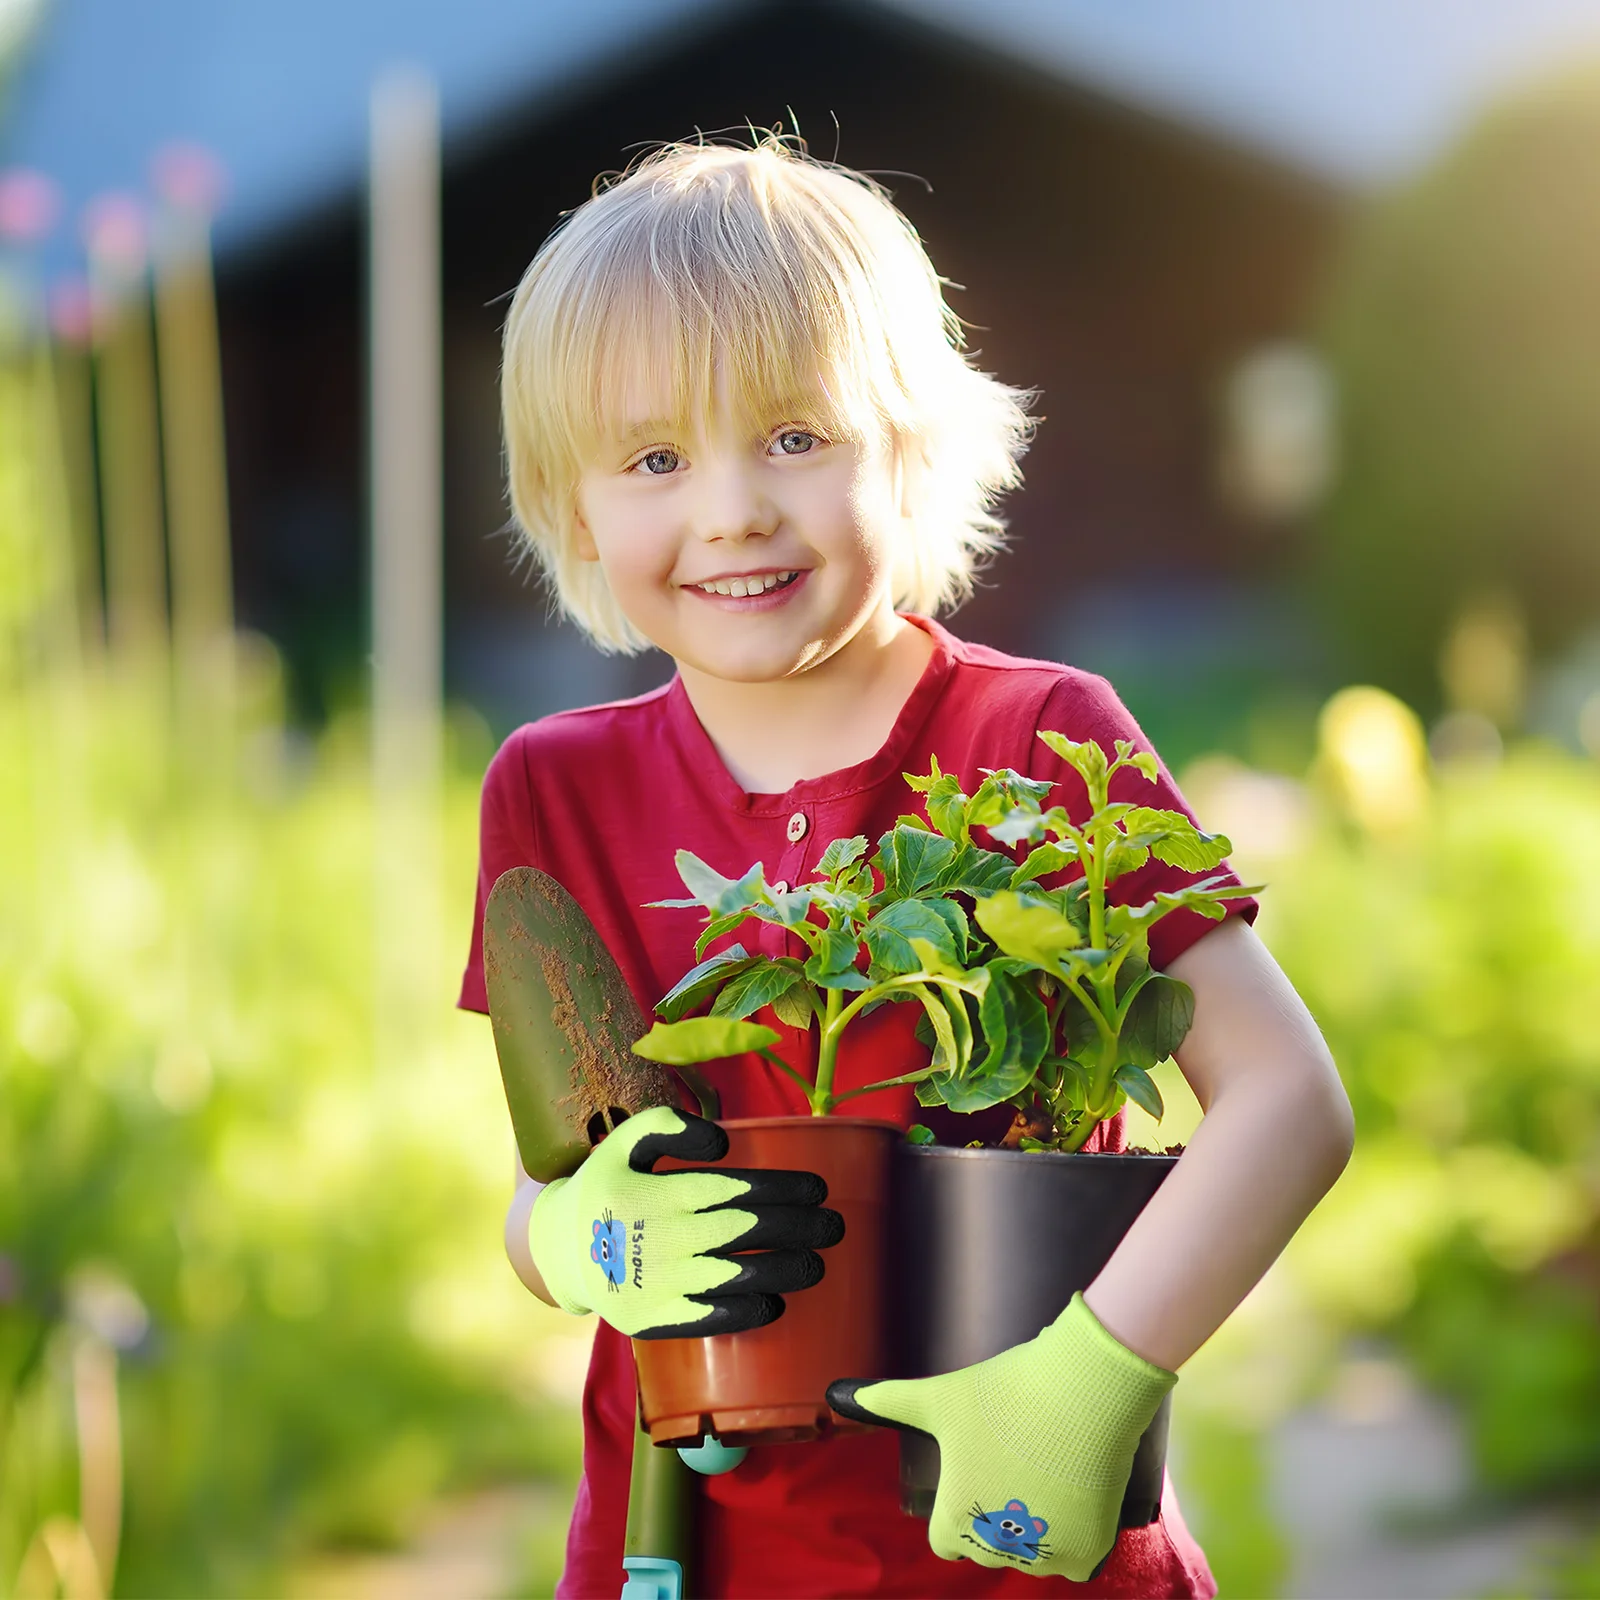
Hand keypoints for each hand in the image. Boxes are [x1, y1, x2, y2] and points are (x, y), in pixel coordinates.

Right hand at [528, 1106, 843, 1338]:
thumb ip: (669, 1125)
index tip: (818, 1188)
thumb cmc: (607, 1185)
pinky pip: (706, 1318)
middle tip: (834, 1226)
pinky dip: (743, 1313)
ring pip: (734, 1277)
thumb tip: (723, 1140)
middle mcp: (658, 1237)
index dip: (781, 1188)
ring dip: (782, 1271)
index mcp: (655, 1192)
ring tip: (817, 1264)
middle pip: (743, 1232)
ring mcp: (654, 1283)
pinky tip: (775, 1302)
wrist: (559, 1248)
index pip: (732, 1188)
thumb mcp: (624, 1142)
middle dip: (796, 1228)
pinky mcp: (650, 1320)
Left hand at [828, 1294, 1174, 1581]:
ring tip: (1042, 1474)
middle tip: (1013, 1464)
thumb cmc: (1003, 1393)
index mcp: (955, 1521)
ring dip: (1034, 1531)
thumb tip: (837, 1394)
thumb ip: (888, 1400)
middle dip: (996, 1516)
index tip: (978, 1474)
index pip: (946, 1542)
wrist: (1080, 1389)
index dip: (959, 1508)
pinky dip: (1071, 1539)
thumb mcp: (939, 1398)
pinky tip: (1069, 1497)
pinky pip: (1071, 1561)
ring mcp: (1045, 1555)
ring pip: (1031, 1557)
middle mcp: (995, 1548)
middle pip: (989, 1547)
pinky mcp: (1087, 1550)